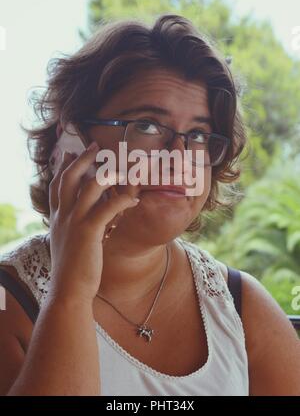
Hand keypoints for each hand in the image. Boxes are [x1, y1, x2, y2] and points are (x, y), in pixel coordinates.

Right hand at [48, 141, 138, 304]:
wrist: (68, 290)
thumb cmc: (72, 269)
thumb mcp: (67, 243)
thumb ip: (70, 227)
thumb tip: (81, 219)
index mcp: (57, 217)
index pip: (57, 185)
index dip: (63, 167)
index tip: (70, 153)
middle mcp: (63, 215)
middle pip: (70, 177)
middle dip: (82, 159)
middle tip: (93, 146)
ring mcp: (75, 221)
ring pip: (90, 186)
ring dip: (108, 173)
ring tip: (120, 167)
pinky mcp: (89, 231)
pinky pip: (108, 207)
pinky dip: (122, 200)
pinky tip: (134, 200)